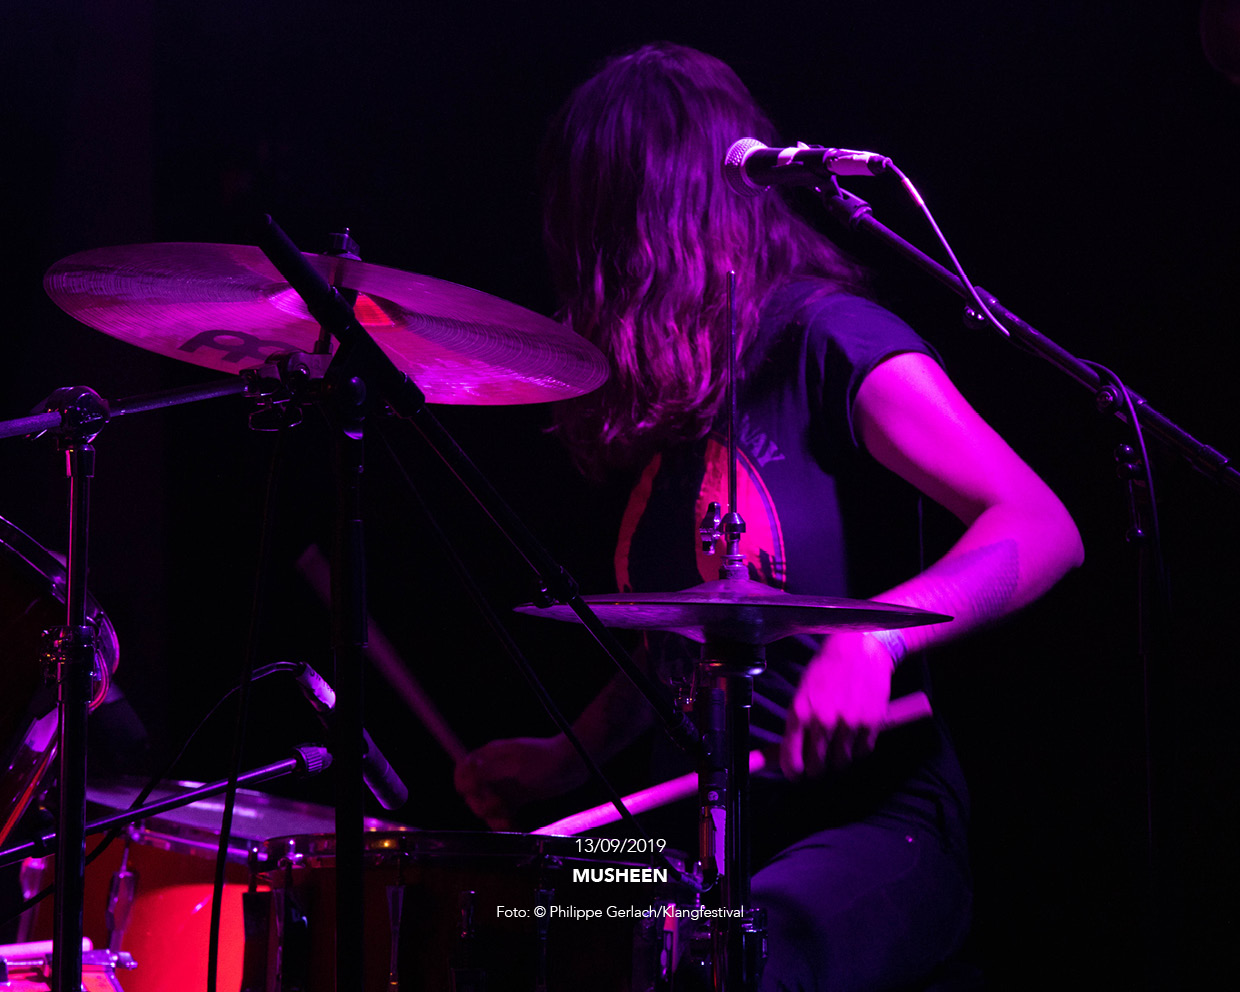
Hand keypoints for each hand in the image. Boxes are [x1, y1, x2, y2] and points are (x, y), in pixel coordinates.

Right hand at [454, 734, 585, 829]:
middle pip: (472, 793)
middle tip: (498, 806)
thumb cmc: (545, 759)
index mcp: (490, 756)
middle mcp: (494, 771)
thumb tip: (463, 779)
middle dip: (481, 804)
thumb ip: (488, 771)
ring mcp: (505, 785)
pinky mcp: (517, 798)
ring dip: (494, 817)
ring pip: (487, 806)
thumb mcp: (516, 764)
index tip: (474, 794)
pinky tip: (513, 826)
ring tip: (508, 821)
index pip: (463, 770)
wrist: (574, 764)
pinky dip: (505, 822)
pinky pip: (503, 814)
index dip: (464, 784)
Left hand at [780, 631, 895, 778]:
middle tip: (819, 760)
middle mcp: (823, 721)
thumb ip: (799, 723)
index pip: (792, 759)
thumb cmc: (827, 670)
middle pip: (817, 767)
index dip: (793, 772)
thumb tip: (792, 753)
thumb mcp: (804, 692)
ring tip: (840, 740)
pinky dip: (859, 747)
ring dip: (840, 756)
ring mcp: (848, 723)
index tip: (796, 775)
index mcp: (800, 712)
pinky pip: (862, 752)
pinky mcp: (871, 723)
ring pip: (841, 762)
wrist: (859, 649)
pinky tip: (856, 732)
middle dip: (817, 767)